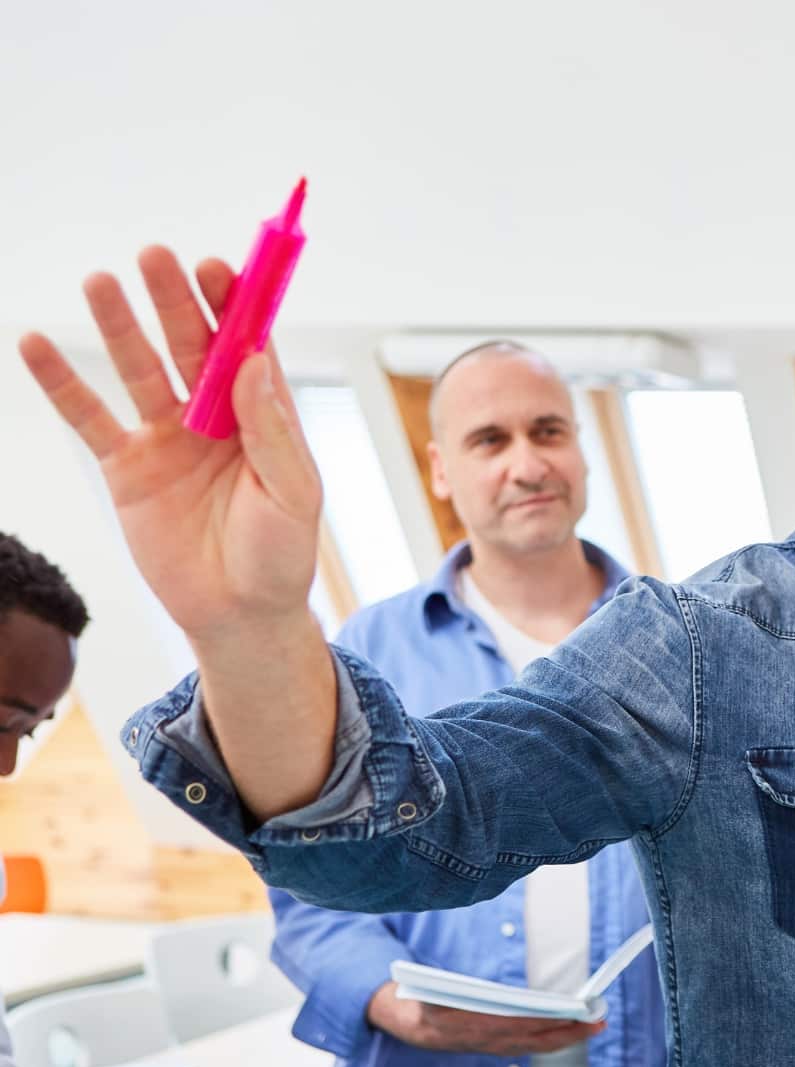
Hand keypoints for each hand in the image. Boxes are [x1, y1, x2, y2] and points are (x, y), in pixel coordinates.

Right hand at [17, 249, 322, 643]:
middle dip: (174, 300)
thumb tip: (252, 363)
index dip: (232, 307)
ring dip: (119, 326)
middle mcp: (214, 417)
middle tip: (156, 256)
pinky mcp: (127, 468)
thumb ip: (273, 431)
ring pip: (138, 369)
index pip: (246, 348)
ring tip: (99, 280)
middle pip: (190, 345)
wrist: (238, 615)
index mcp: (264, 416)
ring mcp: (167, 438)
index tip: (218, 268)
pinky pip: (89, 418)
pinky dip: (61, 383)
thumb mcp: (293, 494)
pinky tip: (34, 343)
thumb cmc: (281, 555)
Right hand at [365, 981, 604, 1056]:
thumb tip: (441, 989)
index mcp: (474, 1027)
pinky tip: (575, 1032)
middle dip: (571, 1032)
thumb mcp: (427, 992)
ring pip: (539, 1046)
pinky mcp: (502, 1047)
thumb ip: (436, 991)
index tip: (571, 1013)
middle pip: (537, 1039)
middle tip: (599, 1021)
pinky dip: (557, 1040)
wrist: (415, 1026)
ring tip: (596, 1025)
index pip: (519, 1025)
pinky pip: (535, 1046)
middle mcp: (490, 1041)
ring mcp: (497, 1047)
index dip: (547, 1021)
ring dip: (569, 1037)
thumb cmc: (426, 998)